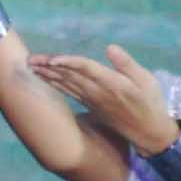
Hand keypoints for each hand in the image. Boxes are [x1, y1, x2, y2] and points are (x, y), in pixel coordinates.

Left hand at [24, 46, 178, 151]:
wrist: (148, 133)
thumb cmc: (150, 103)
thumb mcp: (147, 80)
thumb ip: (127, 64)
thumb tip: (110, 47)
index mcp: (112, 84)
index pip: (86, 69)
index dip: (68, 63)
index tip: (52, 58)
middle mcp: (98, 92)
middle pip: (69, 76)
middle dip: (49, 67)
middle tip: (29, 59)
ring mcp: (92, 100)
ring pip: (66, 85)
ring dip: (48, 75)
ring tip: (31, 66)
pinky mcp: (90, 105)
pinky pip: (69, 92)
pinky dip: (56, 84)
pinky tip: (46, 78)